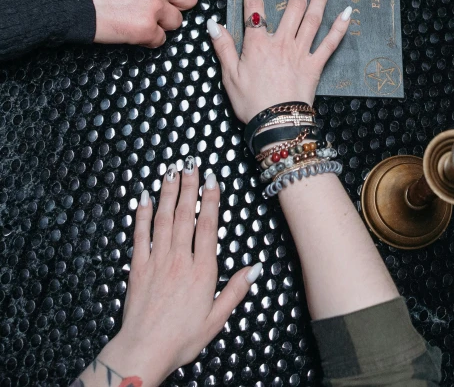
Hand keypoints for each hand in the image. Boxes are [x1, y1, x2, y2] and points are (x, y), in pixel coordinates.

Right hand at [76, 0, 240, 47]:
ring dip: (161, 23)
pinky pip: (160, 40)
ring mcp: (155, 8)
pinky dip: (148, 39)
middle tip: (151, 3)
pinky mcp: (147, 30)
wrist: (70, 0)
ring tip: (136, 14)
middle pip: (190, 0)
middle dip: (176, 4)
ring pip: (176, 22)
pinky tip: (130, 28)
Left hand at [76, 162, 260, 386]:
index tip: (211, 178)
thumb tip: (254, 269)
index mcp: (201, 271)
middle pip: (185, 215)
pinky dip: (142, 214)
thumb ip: (235, 291)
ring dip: (168, 193)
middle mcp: (179, 259)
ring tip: (171, 171)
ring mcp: (156, 260)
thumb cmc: (181, 339)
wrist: (144, 350)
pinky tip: (144, 198)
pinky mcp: (138, 267)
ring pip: (163, 219)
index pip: (207, 225)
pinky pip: (140, 234)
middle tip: (191, 164)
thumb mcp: (216, 319)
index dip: (210, 199)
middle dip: (189, 186)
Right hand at [206, 0, 351, 123]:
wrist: (277, 123)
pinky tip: (347, 13)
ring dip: (318, 0)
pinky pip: (330, 43)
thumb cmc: (251, 102)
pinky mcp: (315, 65)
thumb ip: (223, 47)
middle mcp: (281, 42)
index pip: (253, 9)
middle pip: (292, 9)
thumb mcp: (229, 75)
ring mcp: (301, 52)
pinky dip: (339, 27)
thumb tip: (213, 24)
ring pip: (312, 19)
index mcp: (258, 44)